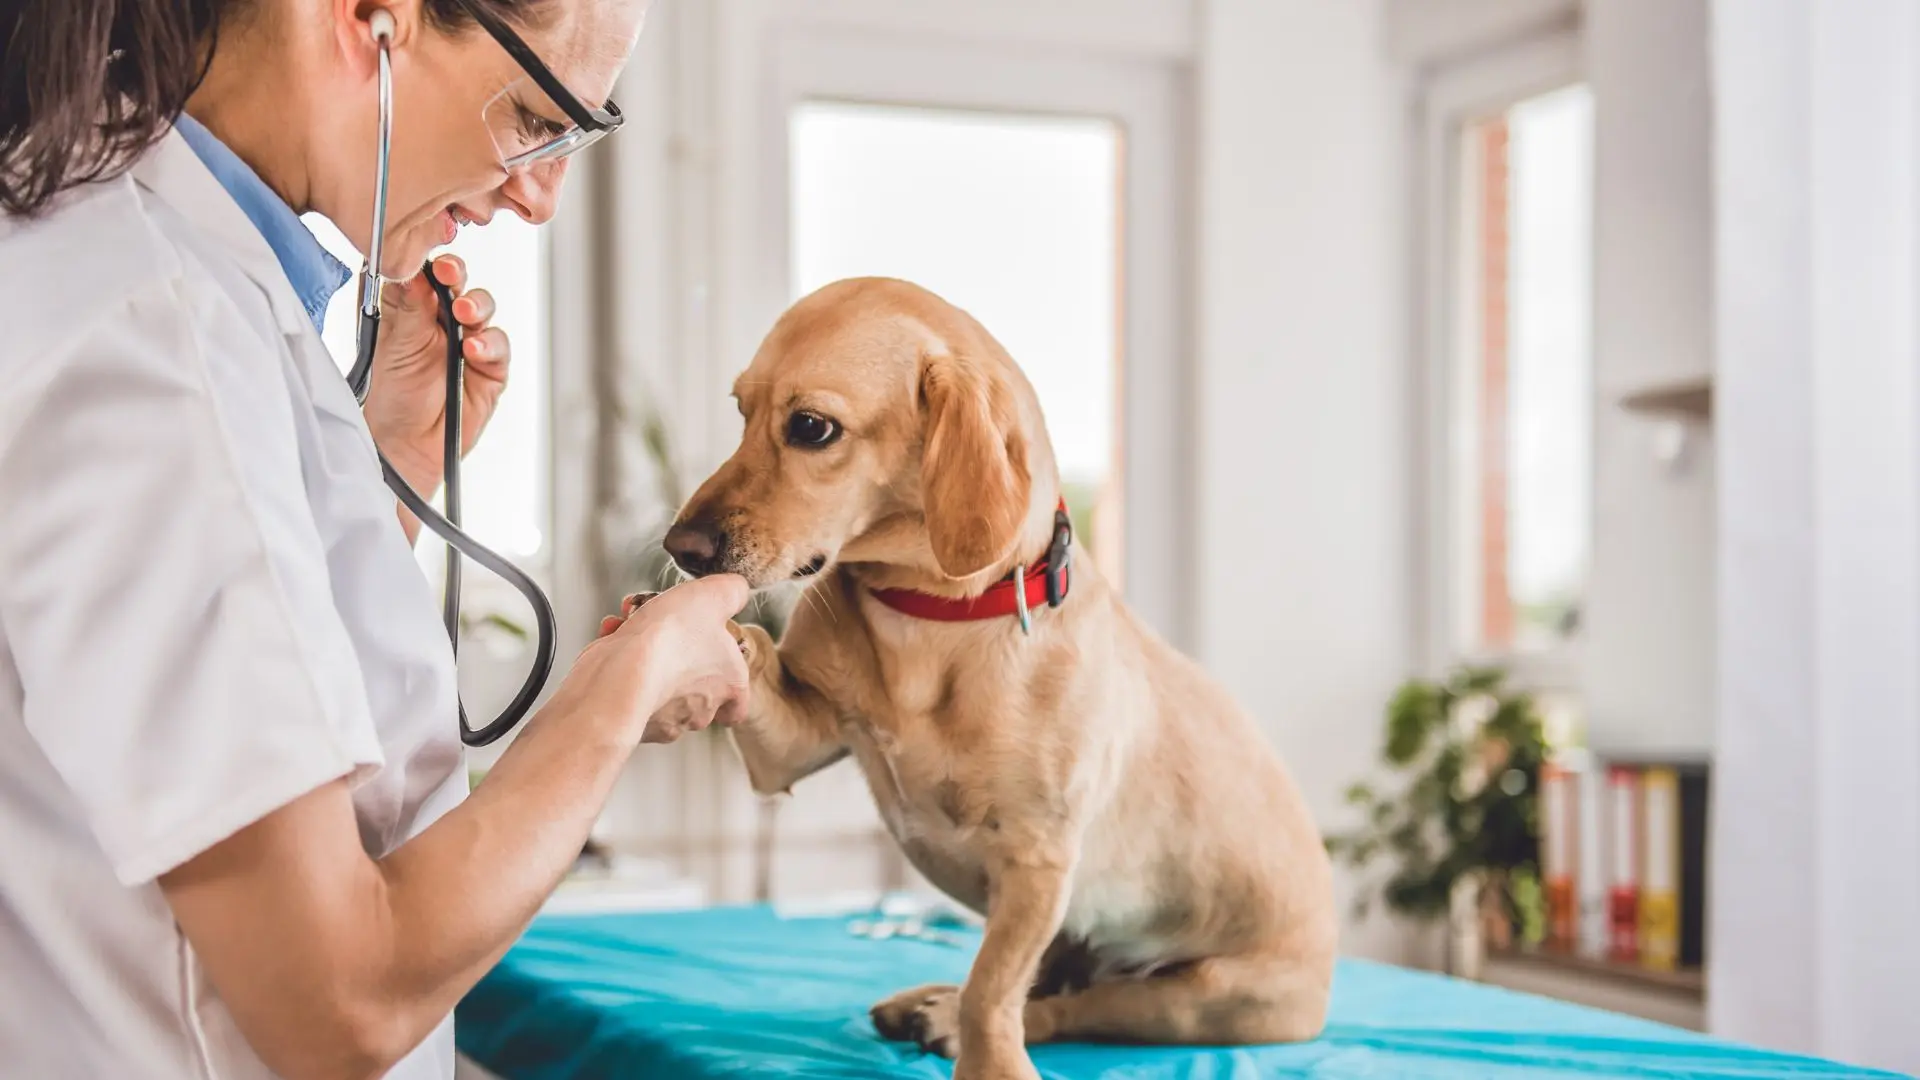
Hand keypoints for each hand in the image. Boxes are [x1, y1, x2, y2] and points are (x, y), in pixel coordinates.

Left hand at [361, 254, 508, 489]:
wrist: (405, 446)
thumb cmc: (390, 397)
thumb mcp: (394, 344)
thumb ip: (409, 305)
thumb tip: (415, 267)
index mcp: (411, 309)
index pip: (425, 272)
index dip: (429, 260)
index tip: (427, 256)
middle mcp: (440, 321)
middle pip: (458, 283)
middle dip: (456, 275)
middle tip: (449, 274)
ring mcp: (468, 342)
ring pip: (483, 308)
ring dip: (476, 305)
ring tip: (463, 313)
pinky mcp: (490, 368)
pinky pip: (499, 345)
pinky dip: (489, 343)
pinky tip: (474, 349)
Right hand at [564, 576, 751, 745]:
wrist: (620, 673)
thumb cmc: (672, 638)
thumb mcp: (714, 595)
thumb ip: (732, 592)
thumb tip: (737, 590)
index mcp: (728, 684)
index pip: (737, 703)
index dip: (728, 686)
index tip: (714, 668)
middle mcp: (699, 710)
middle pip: (695, 687)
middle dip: (676, 651)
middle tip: (663, 626)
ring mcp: (663, 720)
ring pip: (657, 682)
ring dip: (645, 651)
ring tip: (632, 623)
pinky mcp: (629, 717)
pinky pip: (628, 686)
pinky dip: (620, 660)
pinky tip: (614, 637)